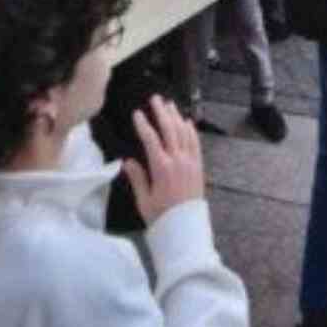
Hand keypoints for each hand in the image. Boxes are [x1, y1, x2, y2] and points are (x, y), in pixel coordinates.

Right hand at [123, 96, 204, 225]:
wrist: (186, 228)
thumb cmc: (162, 217)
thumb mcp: (143, 200)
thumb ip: (137, 178)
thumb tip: (128, 161)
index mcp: (161, 168)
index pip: (151, 140)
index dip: (143, 125)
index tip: (137, 113)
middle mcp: (178, 161)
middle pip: (170, 130)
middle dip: (161, 112)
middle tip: (155, 98)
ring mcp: (190, 162)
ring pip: (184, 133)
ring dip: (176, 117)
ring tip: (169, 104)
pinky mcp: (198, 166)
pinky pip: (195, 143)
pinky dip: (191, 130)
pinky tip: (187, 121)